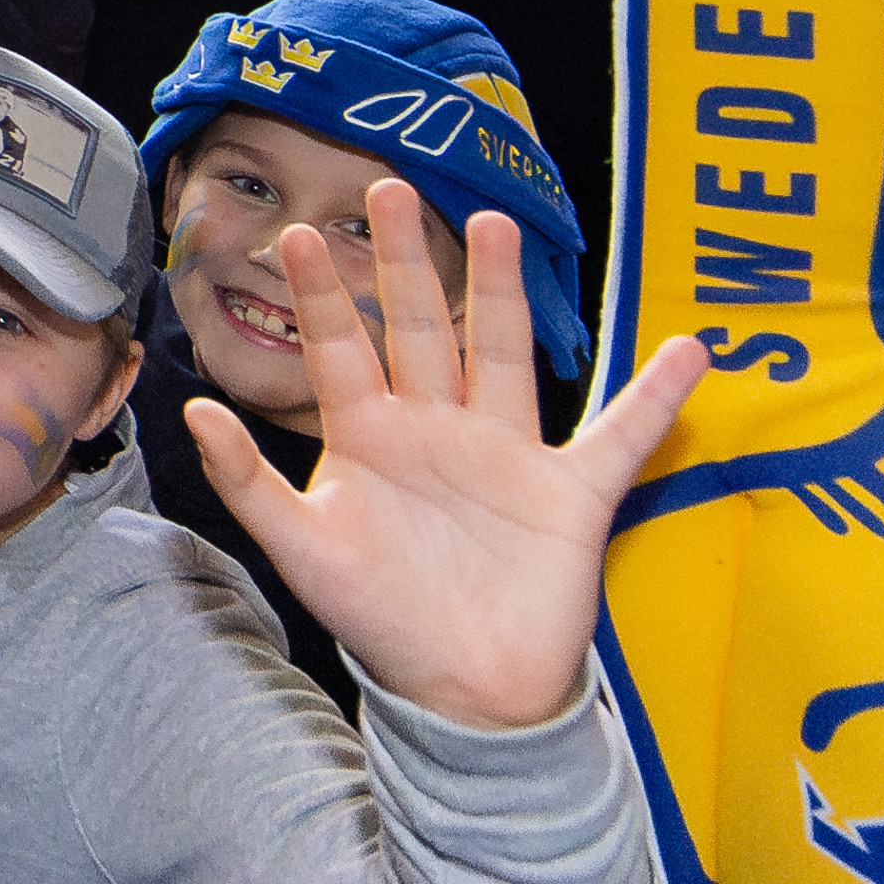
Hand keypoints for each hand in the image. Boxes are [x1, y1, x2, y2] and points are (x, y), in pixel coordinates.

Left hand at [190, 186, 702, 734]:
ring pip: (505, 353)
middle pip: (421, 328)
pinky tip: (690, 349)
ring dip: (503, 292)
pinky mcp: (570, 492)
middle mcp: (438, 430)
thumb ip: (249, 485)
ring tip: (496, 224)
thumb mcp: (304, 553)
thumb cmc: (382, 623)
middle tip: (388, 187)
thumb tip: (193, 413)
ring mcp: (506, 454)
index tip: (305, 233)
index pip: (342, 350)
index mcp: (372, 441)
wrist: (466, 696)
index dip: (325, 296)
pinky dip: (658, 396)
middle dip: (406, 261)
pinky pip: (622, 435)